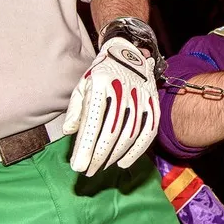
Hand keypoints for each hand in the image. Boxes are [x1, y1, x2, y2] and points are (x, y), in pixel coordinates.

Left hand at [63, 37, 158, 174]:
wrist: (129, 52)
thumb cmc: (101, 73)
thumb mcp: (82, 84)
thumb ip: (75, 109)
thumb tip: (70, 132)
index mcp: (102, 83)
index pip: (93, 121)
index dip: (86, 146)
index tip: (78, 166)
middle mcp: (123, 90)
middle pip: (112, 131)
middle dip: (99, 155)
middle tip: (88, 171)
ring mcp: (141, 97)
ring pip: (129, 133)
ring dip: (114, 155)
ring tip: (101, 167)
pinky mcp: (153, 103)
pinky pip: (148, 131)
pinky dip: (137, 150)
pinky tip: (123, 162)